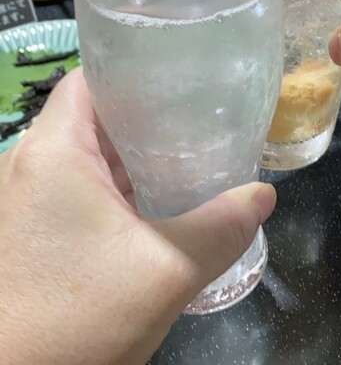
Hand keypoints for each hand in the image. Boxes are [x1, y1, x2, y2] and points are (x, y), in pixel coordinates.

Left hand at [0, 68, 275, 364]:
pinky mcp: (35, 231)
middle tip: (204, 114)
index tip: (185, 76)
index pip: (92, 79)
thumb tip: (263, 196)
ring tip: (192, 152)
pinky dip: (120, 187)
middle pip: (95, 115)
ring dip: (137, 154)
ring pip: (90, 156)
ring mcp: (29, 200)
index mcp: (53, 151)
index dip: (137, 69)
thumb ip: (222, 228)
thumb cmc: (75, 318)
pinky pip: (83, 189)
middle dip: (149, 113)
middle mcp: (32, 164)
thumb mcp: (164, 271)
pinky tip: (159, 201)